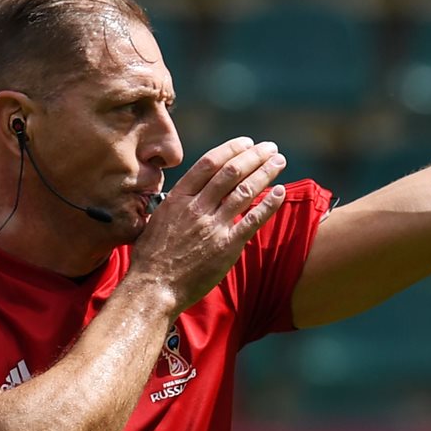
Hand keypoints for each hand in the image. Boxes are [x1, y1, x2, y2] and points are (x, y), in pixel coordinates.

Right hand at [131, 137, 286, 310]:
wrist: (153, 288)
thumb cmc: (151, 257)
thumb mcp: (157, 220)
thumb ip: (176, 204)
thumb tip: (190, 192)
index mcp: (178, 198)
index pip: (209, 164)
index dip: (231, 150)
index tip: (247, 143)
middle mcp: (196, 208)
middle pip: (231, 172)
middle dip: (254, 156)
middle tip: (270, 147)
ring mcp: (212, 227)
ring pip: (244, 191)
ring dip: (265, 173)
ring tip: (279, 161)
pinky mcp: (226, 247)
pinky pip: (252, 221)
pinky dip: (268, 205)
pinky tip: (280, 192)